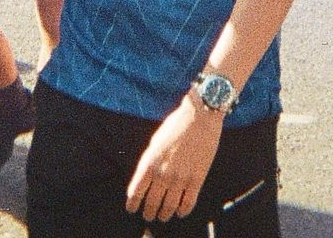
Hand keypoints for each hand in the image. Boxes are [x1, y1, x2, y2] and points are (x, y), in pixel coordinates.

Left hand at [126, 95, 223, 222]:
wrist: (201, 115)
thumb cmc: (177, 123)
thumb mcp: (156, 140)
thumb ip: (150, 160)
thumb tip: (147, 177)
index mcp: (149, 162)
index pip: (135, 192)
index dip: (132, 204)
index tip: (132, 209)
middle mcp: (163, 174)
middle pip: (151, 203)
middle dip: (148, 213)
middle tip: (148, 216)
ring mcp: (180, 178)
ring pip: (168, 208)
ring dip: (164, 215)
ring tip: (163, 216)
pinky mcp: (197, 179)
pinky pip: (188, 203)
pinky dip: (183, 211)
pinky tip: (180, 212)